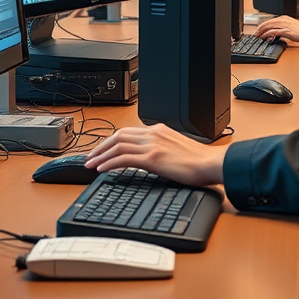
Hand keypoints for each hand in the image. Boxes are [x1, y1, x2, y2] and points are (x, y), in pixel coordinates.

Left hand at [85, 122, 224, 185]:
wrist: (209, 163)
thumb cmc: (198, 160)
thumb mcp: (176, 147)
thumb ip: (161, 147)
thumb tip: (150, 157)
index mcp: (159, 129)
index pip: (128, 131)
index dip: (111, 140)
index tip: (103, 149)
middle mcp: (154, 133)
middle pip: (119, 135)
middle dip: (101, 146)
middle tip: (90, 156)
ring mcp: (152, 144)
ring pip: (118, 145)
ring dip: (101, 155)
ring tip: (90, 164)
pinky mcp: (152, 158)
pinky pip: (124, 158)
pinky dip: (109, 163)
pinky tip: (102, 169)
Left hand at [256, 15, 298, 45]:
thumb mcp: (292, 27)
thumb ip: (284, 27)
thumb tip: (278, 32)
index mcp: (285, 18)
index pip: (270, 20)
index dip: (263, 25)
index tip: (259, 30)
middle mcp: (283, 20)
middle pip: (267, 22)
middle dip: (260, 28)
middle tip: (256, 33)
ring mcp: (284, 25)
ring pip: (268, 26)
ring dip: (261, 31)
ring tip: (257, 36)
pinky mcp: (285, 31)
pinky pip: (273, 32)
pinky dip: (266, 34)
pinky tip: (263, 37)